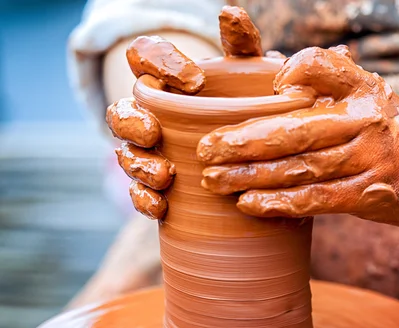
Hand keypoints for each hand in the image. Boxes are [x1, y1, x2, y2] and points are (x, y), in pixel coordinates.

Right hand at [105, 6, 275, 218]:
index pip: (145, 56)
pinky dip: (145, 199)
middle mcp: (149, 112)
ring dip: (138, 164)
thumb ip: (239, 47)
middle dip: (130, 122)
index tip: (196, 80)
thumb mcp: (247, 75)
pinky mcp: (153, 182)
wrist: (244, 151)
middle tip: (153, 132)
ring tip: (164, 175)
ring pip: (124, 153)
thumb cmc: (243, 105)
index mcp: (166, 79)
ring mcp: (147, 150)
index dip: (161, 63)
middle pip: (120, 111)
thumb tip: (230, 13)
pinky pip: (137, 191)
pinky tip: (161, 206)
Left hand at [197, 45, 398, 231]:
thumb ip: (329, 79)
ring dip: (251, 176)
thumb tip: (281, 76)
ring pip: (300, 169)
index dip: (293, 73)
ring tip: (213, 180)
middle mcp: (368, 121)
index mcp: (364, 89)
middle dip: (244, 142)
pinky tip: (248, 203)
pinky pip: (316, 200)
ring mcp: (372, 161)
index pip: (322, 69)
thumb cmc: (391, 127)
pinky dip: (279, 203)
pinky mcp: (371, 197)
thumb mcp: (369, 93)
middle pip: (296, 131)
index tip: (260, 86)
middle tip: (205, 150)